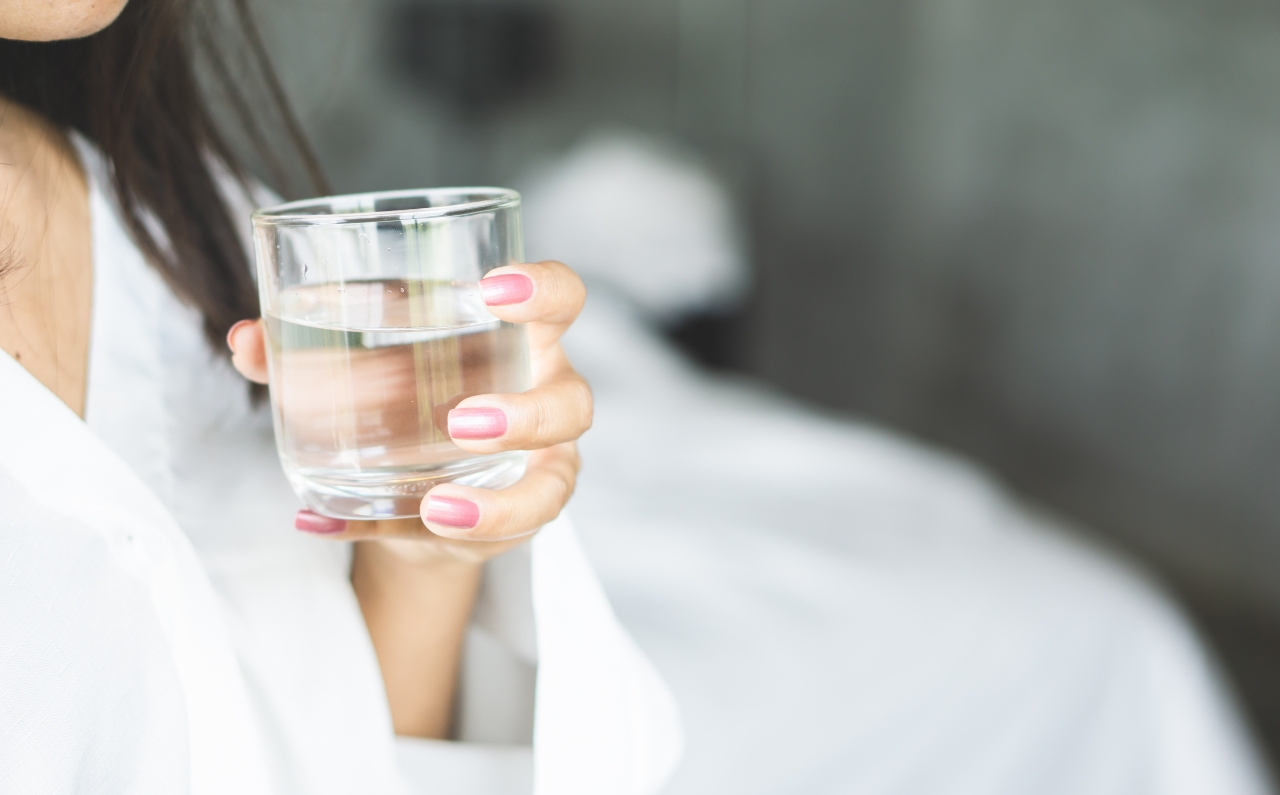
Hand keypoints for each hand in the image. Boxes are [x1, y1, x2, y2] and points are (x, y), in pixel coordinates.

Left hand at [228, 261, 589, 564]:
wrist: (418, 487)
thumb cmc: (403, 401)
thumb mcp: (361, 364)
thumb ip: (300, 353)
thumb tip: (244, 340)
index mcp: (518, 338)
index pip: (561, 298)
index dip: (543, 290)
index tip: (492, 288)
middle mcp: (543, 399)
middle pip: (574, 401)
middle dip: (526, 414)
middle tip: (461, 423)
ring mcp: (538, 467)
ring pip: (553, 484)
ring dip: (500, 502)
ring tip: (438, 508)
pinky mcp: (507, 523)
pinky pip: (490, 542)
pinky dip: (419, 538)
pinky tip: (348, 528)